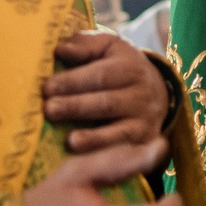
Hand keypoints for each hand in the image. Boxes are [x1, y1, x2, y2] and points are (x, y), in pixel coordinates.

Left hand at [42, 32, 172, 151]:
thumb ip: (86, 45)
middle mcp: (142, 94)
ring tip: (70, 141)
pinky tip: (89, 160)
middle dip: (76, 106)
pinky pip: (127, 152)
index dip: (73, 81)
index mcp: (130, 67)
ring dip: (94, 138)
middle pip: (107, 103)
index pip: (100, 75)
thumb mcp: (109, 47)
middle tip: (49, 109)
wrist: (158, 92)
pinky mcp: (145, 143)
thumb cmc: (120, 66)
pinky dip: (108, 156)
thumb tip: (61, 50)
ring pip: (119, 131)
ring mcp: (145, 121)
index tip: (47, 87)